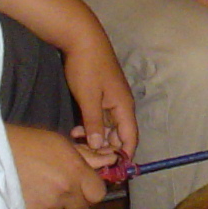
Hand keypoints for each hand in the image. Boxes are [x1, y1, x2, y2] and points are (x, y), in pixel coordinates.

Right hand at [6, 123, 113, 208]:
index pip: (98, 194)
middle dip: (72, 203)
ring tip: (38, 191)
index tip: (80, 187)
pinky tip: (27, 198)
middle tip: (58, 191)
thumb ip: (84, 157)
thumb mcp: (59, 143)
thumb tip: (105, 162)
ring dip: (52, 208)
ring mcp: (47, 207)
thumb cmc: (27, 142)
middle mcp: (65, 191)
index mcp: (75, 171)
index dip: (90, 192)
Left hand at [61, 32, 136, 155]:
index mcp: (124, 106)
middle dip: (107, 149)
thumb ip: (94, 123)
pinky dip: (92, 126)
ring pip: (108, 126)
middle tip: (90, 160)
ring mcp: (111, 99)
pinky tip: (76, 130)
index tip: (114, 171)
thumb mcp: (88, 98)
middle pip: (119, 134)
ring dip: (97, 137)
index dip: (125, 155)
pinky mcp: (101, 94)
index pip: (130, 138)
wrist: (81, 37)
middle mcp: (121, 104)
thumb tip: (99, 147)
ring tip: (79, 144)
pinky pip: (100, 117)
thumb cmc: (87, 67)